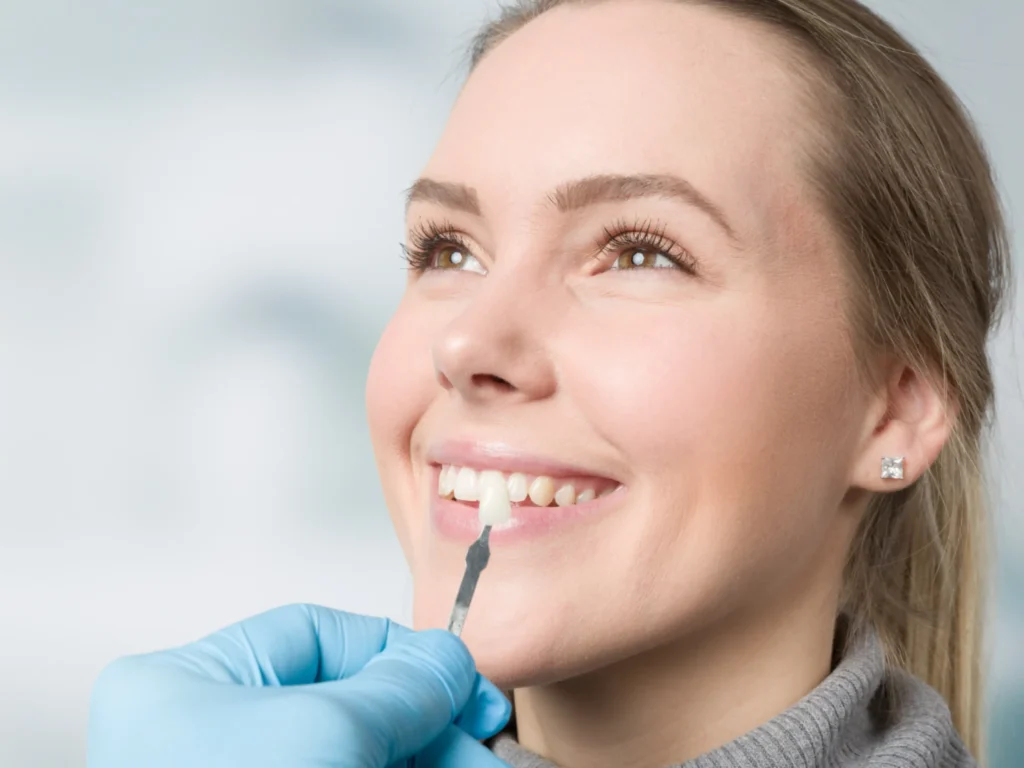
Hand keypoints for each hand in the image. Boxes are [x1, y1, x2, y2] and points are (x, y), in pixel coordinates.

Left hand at [87, 604, 511, 766]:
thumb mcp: (323, 733)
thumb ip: (397, 687)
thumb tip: (445, 660)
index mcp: (184, 687)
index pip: (312, 636)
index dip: (397, 653)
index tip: (460, 684)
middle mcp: (209, 737)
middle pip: (347, 706)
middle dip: (429, 726)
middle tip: (488, 748)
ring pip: (358, 758)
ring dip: (431, 763)